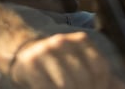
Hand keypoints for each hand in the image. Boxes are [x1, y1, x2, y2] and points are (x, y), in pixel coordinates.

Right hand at [9, 32, 124, 88]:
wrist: (22, 50)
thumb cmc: (58, 61)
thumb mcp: (80, 61)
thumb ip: (102, 75)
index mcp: (80, 40)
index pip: (100, 68)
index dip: (102, 86)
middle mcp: (63, 42)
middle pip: (83, 78)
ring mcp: (45, 53)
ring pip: (66, 85)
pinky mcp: (30, 65)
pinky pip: (46, 87)